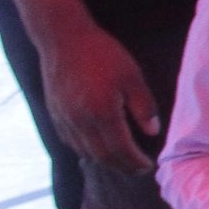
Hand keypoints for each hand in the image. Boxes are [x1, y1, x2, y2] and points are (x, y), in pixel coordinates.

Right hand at [39, 21, 161, 173]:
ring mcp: (64, 119)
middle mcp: (80, 121)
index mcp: (102, 113)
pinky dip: (86, 150)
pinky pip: (71, 141)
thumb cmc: (103, 54)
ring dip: (104, 160)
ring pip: (84, 151)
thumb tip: (152, 131)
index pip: (120, 149)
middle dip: (122, 166)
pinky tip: (97, 147)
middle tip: (137, 169)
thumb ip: (143, 106)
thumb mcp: (132, 76)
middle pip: (102, 156)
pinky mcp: (55, 113)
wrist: (64, 39)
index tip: (148, 166)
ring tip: (121, 161)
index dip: (134, 161)